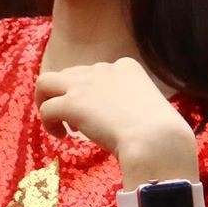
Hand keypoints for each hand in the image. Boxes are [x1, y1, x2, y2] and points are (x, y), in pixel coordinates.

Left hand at [35, 57, 196, 178]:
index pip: (95, 72)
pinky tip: (61, 136)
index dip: (90, 92)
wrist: (157, 140)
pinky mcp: (72, 103)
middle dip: (67, 95)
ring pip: (46, 82)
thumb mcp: (148, 108)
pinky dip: (48, 123)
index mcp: (126, 66)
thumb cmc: (162, 133)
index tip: (97, 114)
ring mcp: (85, 84)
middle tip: (75, 122)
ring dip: (46, 102)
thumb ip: (130, 105)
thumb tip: (119, 119)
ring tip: (56, 123)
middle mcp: (103, 69)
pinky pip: (46, 108)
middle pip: (69, 75)